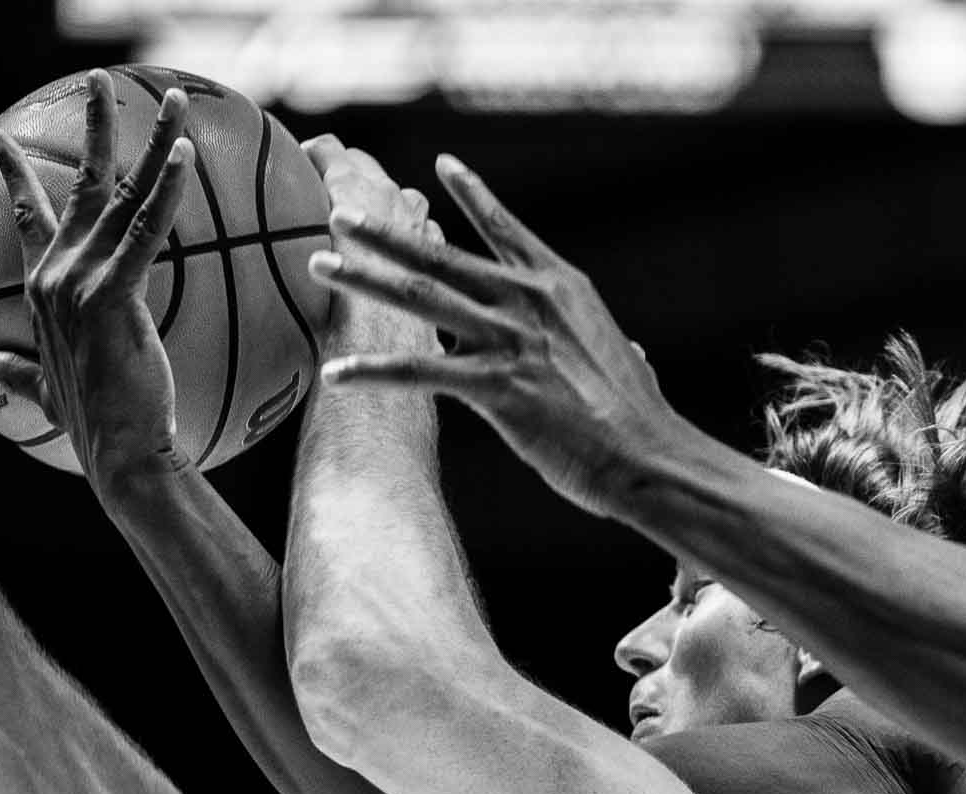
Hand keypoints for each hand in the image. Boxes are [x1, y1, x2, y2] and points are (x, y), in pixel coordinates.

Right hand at [0, 69, 192, 493]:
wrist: (120, 456)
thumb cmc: (98, 425)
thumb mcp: (46, 388)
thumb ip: (13, 371)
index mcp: (42, 291)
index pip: (28, 220)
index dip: (16, 178)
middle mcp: (55, 277)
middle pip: (79, 186)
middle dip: (93, 128)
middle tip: (100, 81)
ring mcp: (80, 283)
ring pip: (122, 197)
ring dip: (153, 142)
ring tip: (175, 102)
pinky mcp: (113, 296)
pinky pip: (148, 232)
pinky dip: (167, 193)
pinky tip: (185, 159)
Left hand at [308, 156, 678, 516]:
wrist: (648, 457)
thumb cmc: (640, 420)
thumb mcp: (629, 365)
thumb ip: (620, 350)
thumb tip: (635, 352)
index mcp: (561, 287)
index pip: (507, 229)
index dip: (473, 195)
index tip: (443, 165)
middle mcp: (530, 302)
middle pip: (442, 257)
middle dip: (385, 234)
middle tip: (339, 214)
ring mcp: (510, 341)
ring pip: (420, 300)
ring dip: (363, 281)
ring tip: (318, 264)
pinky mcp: (496, 387)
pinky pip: (420, 372)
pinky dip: (373, 372)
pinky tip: (336, 372)